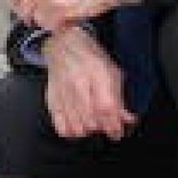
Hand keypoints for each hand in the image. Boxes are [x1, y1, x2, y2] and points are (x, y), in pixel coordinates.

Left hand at [7, 0, 128, 31]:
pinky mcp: (57, 8)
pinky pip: (51, 26)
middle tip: (50, 15)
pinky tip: (72, 15)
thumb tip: (27, 1)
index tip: (26, 10)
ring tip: (66, 11)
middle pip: (22, 9)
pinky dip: (61, 25)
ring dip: (50, 21)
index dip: (19, 5)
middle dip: (35, 16)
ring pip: (37, 20)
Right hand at [43, 25, 135, 140]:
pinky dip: (71, 131)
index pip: (106, 107)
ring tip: (94, 124)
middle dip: (103, 127)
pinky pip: (60, 125)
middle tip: (108, 126)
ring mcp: (62, 93)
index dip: (114, 125)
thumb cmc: (90, 58)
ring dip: (89, 130)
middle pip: (92, 120)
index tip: (118, 131)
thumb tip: (126, 119)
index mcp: (96, 73)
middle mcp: (77, 83)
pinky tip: (78, 126)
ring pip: (77, 126)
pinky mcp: (51, 99)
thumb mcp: (112, 73)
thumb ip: (119, 98)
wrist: (64, 46)